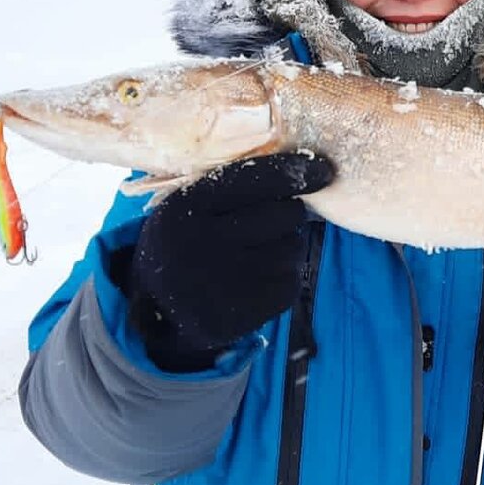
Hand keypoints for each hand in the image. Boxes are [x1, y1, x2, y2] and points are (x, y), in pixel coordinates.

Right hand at [128, 153, 334, 366]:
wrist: (158, 307)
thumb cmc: (185, 240)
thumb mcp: (187, 204)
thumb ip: (230, 183)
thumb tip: (305, 170)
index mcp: (185, 208)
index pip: (256, 180)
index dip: (296, 171)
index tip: (324, 170)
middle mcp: (202, 246)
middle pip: (284, 214)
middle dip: (289, 212)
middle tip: (272, 219)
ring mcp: (223, 285)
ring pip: (293, 248)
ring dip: (289, 244)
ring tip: (261, 249)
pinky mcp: (242, 315)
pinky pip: (291, 282)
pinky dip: (286, 274)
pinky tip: (262, 275)